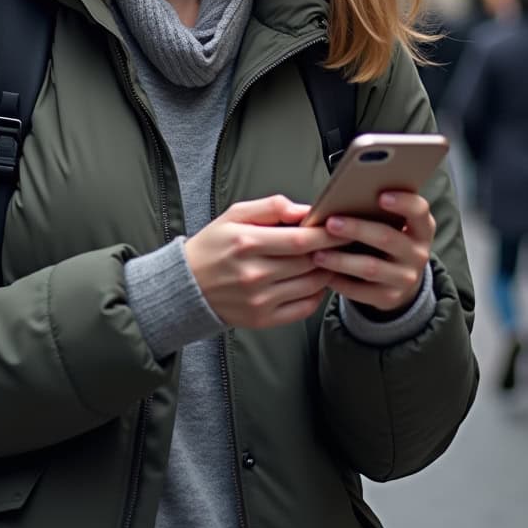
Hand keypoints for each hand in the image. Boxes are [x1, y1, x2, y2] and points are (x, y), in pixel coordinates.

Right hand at [184, 195, 333, 329]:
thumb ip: (271, 207)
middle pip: (310, 262)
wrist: (187, 286)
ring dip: (327, 271)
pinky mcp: (263, 319)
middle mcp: (254, 274)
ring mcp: (259, 300)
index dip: (327, 234)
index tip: (341, 228)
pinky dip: (317, 294)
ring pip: (312, 285)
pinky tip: (313, 281)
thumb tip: (304, 210)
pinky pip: (304, 308)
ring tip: (327, 259)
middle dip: (331, 251)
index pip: (301, 240)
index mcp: (247, 243)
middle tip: (341, 242)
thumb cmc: (213, 247)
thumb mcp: (234, 215)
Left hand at [313, 191, 433, 312]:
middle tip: (330, 223)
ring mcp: (405, 278)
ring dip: (341, 260)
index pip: (419, 211)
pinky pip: (361, 291)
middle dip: (357, 229)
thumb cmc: (386, 241)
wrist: (399, 281)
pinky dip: (340, 282)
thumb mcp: (392, 226)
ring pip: (371, 267)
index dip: (403, 202)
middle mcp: (418, 253)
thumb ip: (376, 211)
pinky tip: (323, 274)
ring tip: (317, 253)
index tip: (380, 195)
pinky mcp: (389, 298)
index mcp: (421, 228)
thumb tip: (340, 198)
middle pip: (387, 238)